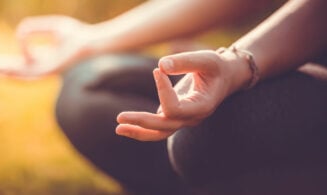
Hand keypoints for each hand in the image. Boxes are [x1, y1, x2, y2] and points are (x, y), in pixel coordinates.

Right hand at [0, 15, 98, 78]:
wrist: (91, 43)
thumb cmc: (77, 34)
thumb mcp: (52, 27)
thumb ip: (33, 28)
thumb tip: (18, 33)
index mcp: (49, 58)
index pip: (29, 60)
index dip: (21, 49)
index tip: (20, 33)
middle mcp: (47, 67)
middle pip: (23, 71)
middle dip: (6, 69)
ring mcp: (48, 72)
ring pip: (23, 75)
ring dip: (7, 72)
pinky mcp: (49, 72)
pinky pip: (30, 67)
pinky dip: (20, 60)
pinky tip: (8, 62)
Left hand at [116, 50, 249, 140]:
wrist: (226, 77)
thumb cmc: (217, 67)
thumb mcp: (206, 59)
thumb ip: (185, 61)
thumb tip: (160, 65)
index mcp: (202, 107)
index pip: (175, 109)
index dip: (162, 91)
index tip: (158, 70)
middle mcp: (192, 118)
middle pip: (164, 127)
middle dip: (141, 122)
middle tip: (119, 118)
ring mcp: (184, 119)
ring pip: (159, 132)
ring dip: (138, 131)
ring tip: (118, 128)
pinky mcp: (175, 116)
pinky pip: (157, 126)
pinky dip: (142, 126)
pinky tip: (126, 124)